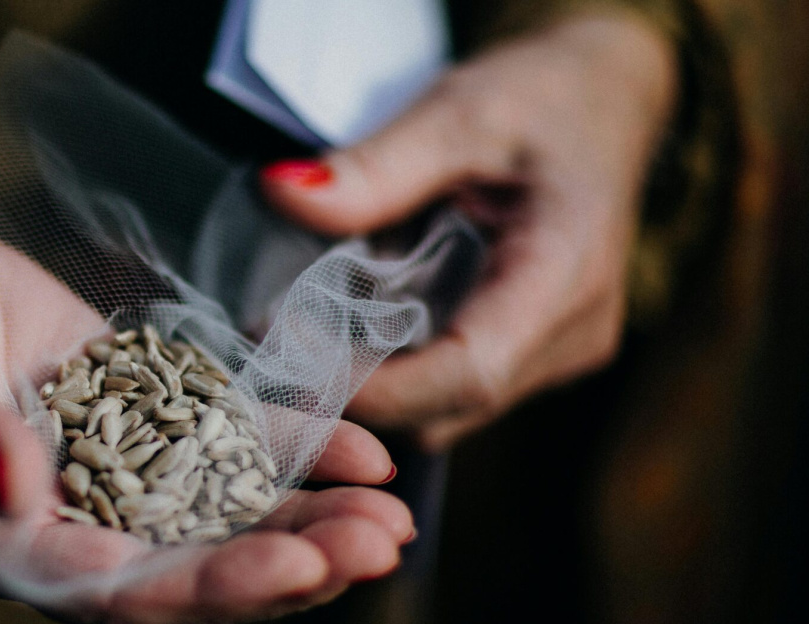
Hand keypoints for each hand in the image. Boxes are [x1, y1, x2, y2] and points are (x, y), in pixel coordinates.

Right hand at [0, 227, 413, 621]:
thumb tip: (19, 487)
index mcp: (4, 548)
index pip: (116, 590)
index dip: (207, 588)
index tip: (297, 568)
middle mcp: (73, 524)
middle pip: (194, 561)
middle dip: (290, 559)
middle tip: (382, 542)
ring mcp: (116, 468)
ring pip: (223, 506)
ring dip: (307, 510)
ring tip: (390, 507)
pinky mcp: (142, 408)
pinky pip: (222, 434)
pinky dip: (286, 441)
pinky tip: (356, 443)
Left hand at [261, 11, 676, 450]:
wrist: (606, 100)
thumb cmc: (543, 98)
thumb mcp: (456, 113)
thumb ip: (375, 167)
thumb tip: (282, 193)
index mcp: (566, 271)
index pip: (469, 371)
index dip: (374, 385)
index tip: (289, 355)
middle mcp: (572, 334)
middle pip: (449, 404)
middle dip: (354, 388)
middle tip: (275, 336)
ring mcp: (559, 353)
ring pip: (448, 408)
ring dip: (372, 382)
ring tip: (306, 325)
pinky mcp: (538, 354)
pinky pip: (456, 389)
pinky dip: (398, 368)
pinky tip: (355, 324)